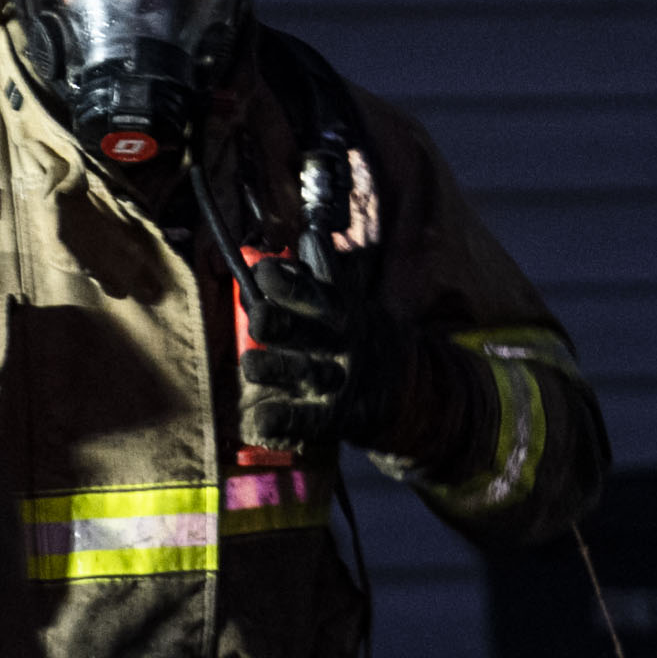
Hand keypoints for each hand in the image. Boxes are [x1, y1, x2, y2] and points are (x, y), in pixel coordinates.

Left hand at [234, 246, 403, 456]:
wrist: (406, 390)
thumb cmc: (358, 337)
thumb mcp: (349, 302)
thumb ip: (324, 275)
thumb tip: (308, 236)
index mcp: (339, 311)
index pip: (309, 290)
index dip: (285, 281)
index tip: (262, 273)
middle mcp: (338, 344)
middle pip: (305, 330)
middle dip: (278, 322)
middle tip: (258, 318)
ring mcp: (338, 382)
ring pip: (304, 373)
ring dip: (276, 368)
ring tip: (250, 364)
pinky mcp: (337, 418)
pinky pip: (307, 421)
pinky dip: (284, 421)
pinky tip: (260, 420)